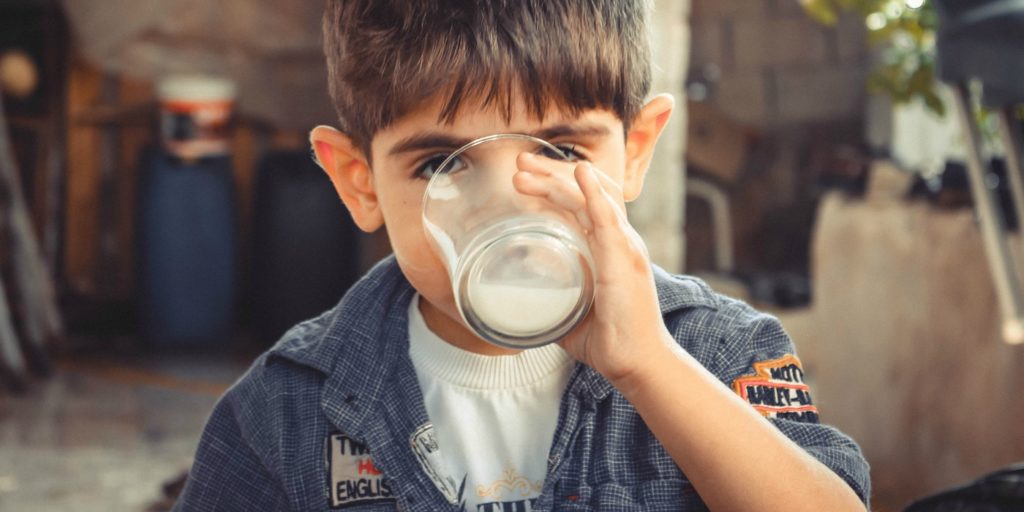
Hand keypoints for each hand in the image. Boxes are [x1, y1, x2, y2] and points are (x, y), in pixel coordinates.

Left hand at [513, 153, 676, 383]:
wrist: (636, 362)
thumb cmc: (609, 341)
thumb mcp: (569, 314)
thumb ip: (550, 302)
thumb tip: (519, 304)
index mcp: (610, 249)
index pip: (584, 204)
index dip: (556, 185)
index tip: (524, 178)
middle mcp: (620, 241)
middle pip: (586, 192)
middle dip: (551, 173)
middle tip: (518, 163)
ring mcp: (624, 247)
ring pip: (592, 197)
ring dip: (558, 178)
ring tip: (525, 168)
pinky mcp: (622, 259)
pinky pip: (608, 218)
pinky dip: (594, 193)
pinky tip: (580, 174)